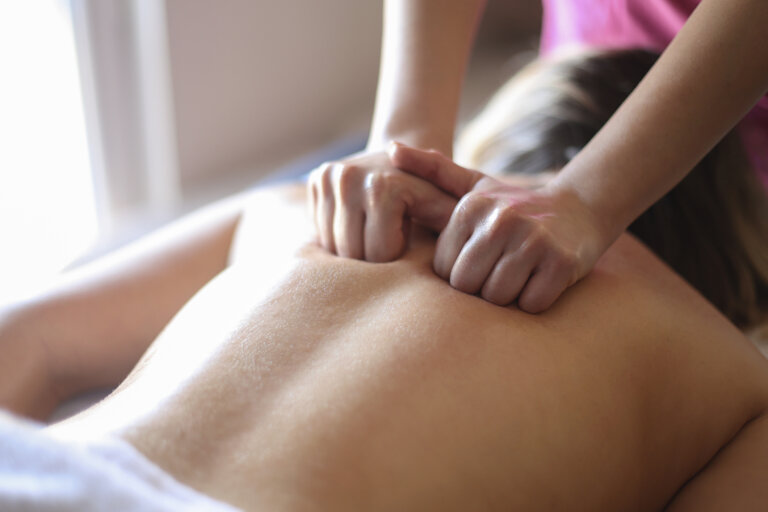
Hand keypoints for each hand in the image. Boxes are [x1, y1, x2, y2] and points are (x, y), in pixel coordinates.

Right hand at [307, 148, 457, 261]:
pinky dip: (338, 235)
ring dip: (354, 248)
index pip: (379, 254)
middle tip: (390, 237)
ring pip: (332, 245)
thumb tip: (458, 255)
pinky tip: (359, 223)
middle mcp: (349, 178)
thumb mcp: (449, 209)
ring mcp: (329, 176)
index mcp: (382, 188)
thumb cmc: (434, 193)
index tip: (408, 238)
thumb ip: (455, 228)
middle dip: (373, 255)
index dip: (395, 254)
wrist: (408, 157)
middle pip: (352, 252)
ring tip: (376, 229)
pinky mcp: (316, 179)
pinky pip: (320, 231)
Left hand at [389, 143, 612, 312]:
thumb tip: (391, 148)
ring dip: (507, 295)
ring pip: (497, 298)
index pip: (444, 270)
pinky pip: (530, 305)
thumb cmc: (513, 205)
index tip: (479, 259)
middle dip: (480, 287)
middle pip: (467, 286)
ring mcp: (533, 241)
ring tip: (519, 273)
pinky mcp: (561, 263)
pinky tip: (540, 279)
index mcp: (471, 207)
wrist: (579, 208)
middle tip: (499, 270)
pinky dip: (533, 301)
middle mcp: (501, 220)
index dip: (460, 273)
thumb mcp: (472, 185)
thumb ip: (431, 170)